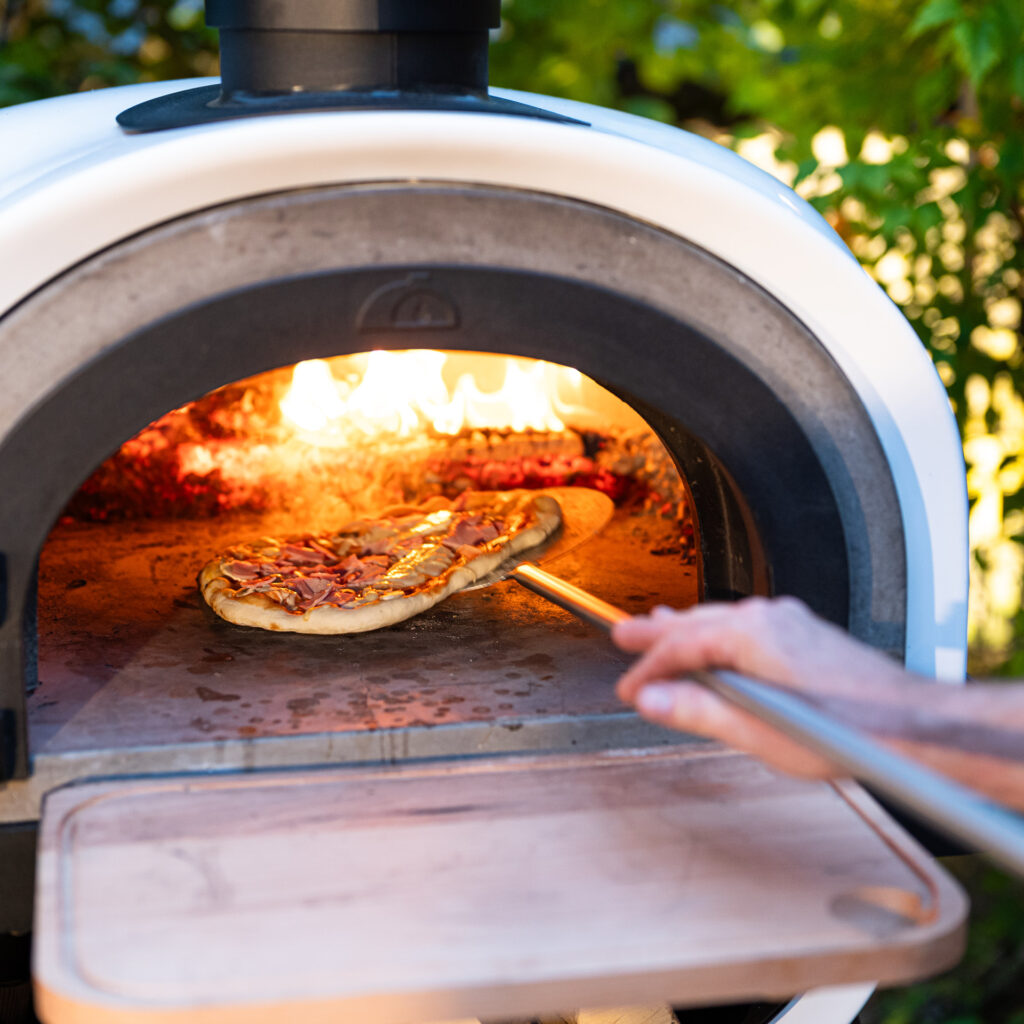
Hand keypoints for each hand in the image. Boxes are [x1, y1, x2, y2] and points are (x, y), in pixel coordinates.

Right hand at [612, 597, 916, 777]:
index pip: (681, 649)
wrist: (909, 723)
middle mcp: (768, 617)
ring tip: (657, 626)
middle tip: (622, 634)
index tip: (629, 690)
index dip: (649, 670)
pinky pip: (745, 622)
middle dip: (657, 633)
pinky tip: (715, 638)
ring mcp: (788, 620)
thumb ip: (701, 713)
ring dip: (686, 627)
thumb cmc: (846, 729)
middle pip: (697, 622)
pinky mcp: (804, 631)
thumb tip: (653, 700)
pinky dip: (717, 630)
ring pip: (721, 618)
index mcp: (751, 636)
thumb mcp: (760, 732)